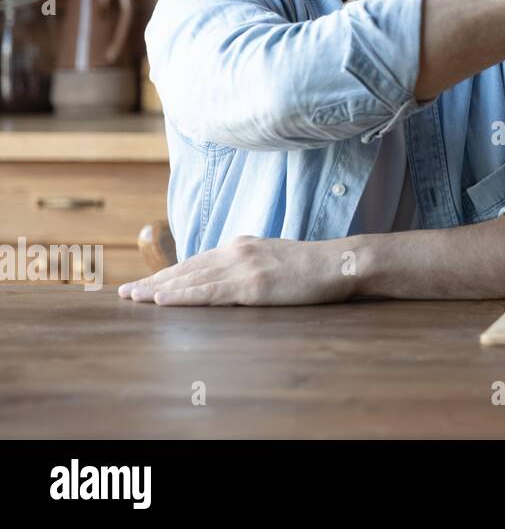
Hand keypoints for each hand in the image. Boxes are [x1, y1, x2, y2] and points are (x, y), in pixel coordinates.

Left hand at [117, 235, 352, 305]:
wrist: (338, 263)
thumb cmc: (312, 266)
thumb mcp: (275, 258)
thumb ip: (250, 264)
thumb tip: (230, 277)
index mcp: (242, 245)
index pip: (196, 261)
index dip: (167, 273)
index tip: (145, 283)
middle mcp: (237, 252)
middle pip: (186, 268)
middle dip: (153, 281)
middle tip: (124, 293)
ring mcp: (244, 268)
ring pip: (191, 280)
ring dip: (158, 290)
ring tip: (133, 298)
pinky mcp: (253, 286)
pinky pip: (209, 292)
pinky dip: (182, 296)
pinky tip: (162, 301)